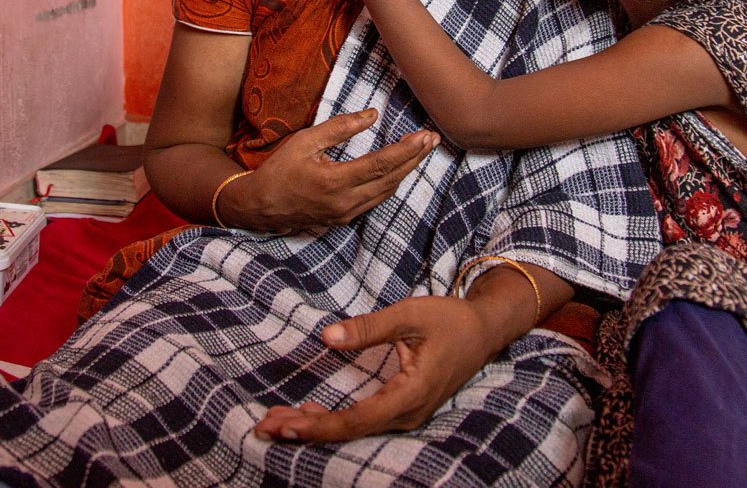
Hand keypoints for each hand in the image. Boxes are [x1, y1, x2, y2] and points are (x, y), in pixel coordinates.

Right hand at [218, 108, 440, 233]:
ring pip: (386, 192)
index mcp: (334, 181)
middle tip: (432, 139)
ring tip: (421, 151)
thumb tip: (372, 115)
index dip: (406, 150)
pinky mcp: (344, 219)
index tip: (424, 136)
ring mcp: (346, 214)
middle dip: (414, 158)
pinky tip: (399, 169)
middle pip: (390, 179)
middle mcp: (345, 202)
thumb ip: (340, 128)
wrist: (260, 206)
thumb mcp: (305, 141)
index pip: (380, 165)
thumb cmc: (280, 170)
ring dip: (406, 171)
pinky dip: (390, 183)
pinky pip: (375, 200)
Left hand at [253, 295, 492, 441]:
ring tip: (274, 421)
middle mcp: (408, 413)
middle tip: (263, 427)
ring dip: (315, 425)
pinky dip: (332, 420)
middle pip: (350, 431)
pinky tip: (307, 416)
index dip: (321, 426)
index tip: (286, 425)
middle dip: (305, 430)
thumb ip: (368, 328)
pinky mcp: (402, 409)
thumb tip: (327, 336)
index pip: (358, 419)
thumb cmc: (450, 320)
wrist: (483, 331)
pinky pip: (362, 422)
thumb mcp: (410, 314)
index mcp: (412, 393)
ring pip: (354, 429)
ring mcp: (406, 415)